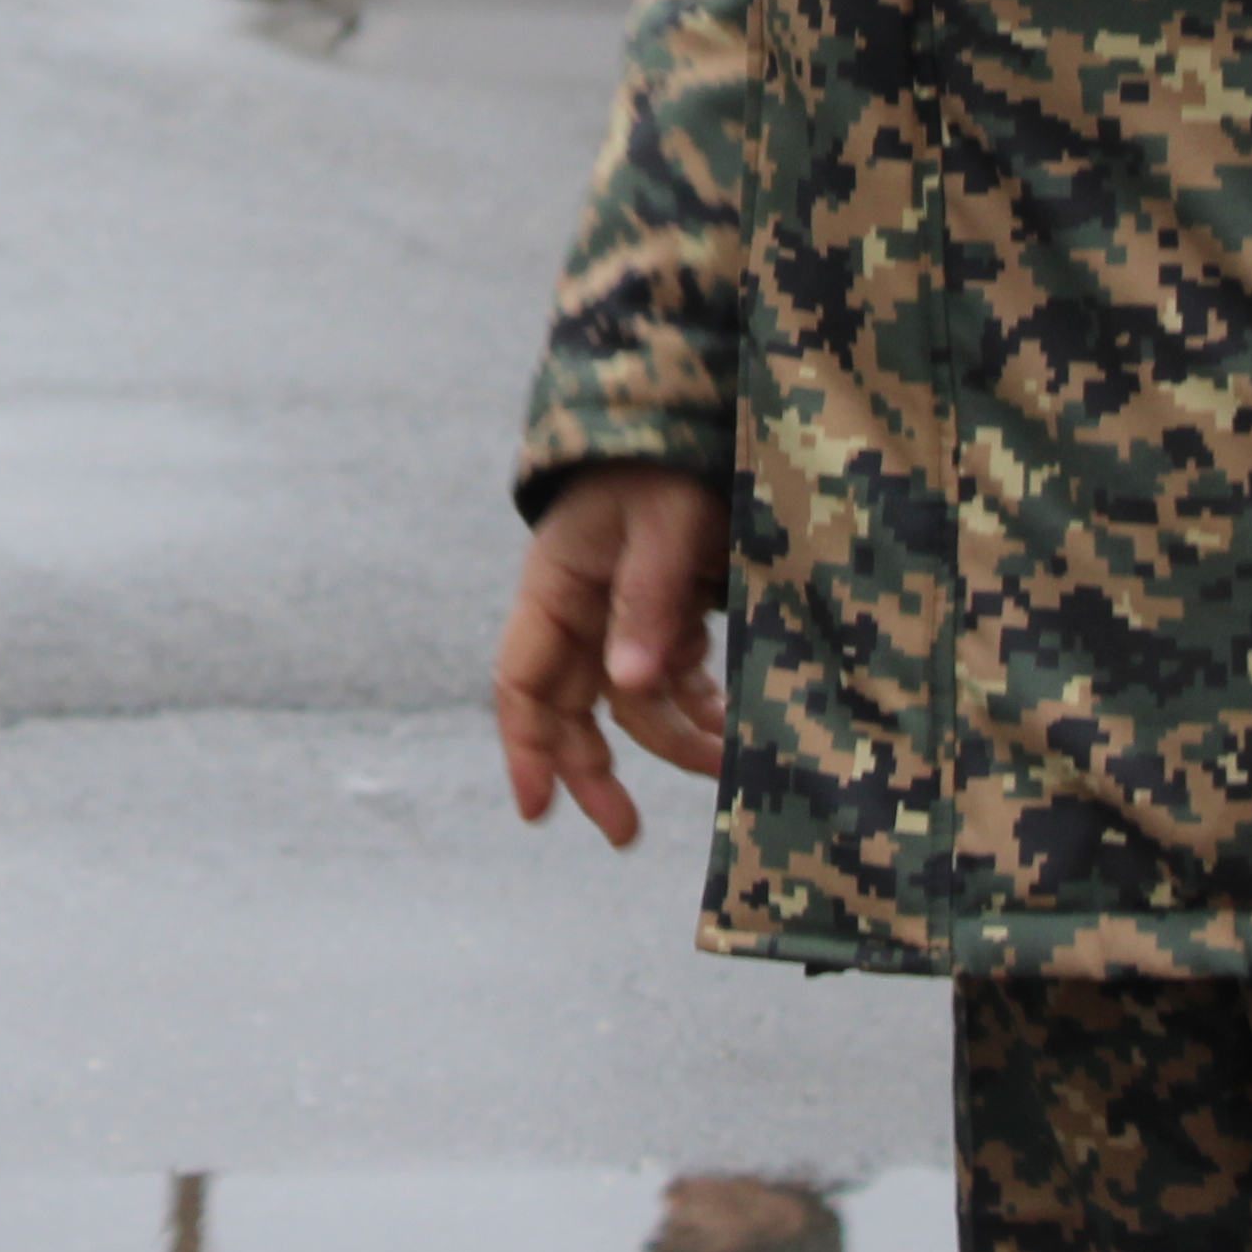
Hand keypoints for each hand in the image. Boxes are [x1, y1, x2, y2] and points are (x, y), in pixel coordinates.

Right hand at [493, 463, 732, 848]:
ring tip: (727, 764)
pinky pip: (672, 680)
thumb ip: (646, 600)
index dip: (525, 749)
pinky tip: (729, 729)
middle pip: (570, 710)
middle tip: (624, 832)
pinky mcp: (665, 615)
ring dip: (671, 740)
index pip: (522, 683)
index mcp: (554, 588)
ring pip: (630, 703)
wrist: (694, 419)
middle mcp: (578, 611)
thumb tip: (627, 686)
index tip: (538, 809)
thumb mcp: (662, 524)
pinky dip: (696, 709)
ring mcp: (621, 616)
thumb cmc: (668, 464)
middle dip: (594, 772)